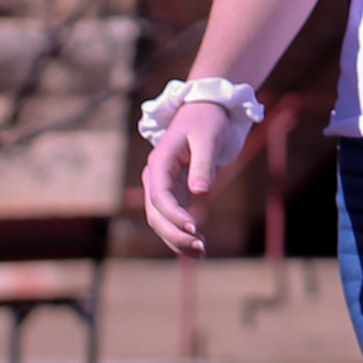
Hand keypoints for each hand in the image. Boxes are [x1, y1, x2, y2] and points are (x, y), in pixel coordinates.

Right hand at [139, 103, 238, 255]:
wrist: (207, 109)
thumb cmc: (208, 120)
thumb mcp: (208, 138)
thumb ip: (203, 165)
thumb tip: (200, 193)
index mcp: (159, 163)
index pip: (160, 196)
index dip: (174, 215)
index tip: (194, 228)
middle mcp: (155, 177)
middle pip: (156, 214)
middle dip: (175, 233)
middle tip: (201, 248)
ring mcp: (162, 186)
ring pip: (161, 220)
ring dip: (177, 238)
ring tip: (201, 253)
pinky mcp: (174, 192)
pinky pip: (173, 217)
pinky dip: (182, 232)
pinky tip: (198, 246)